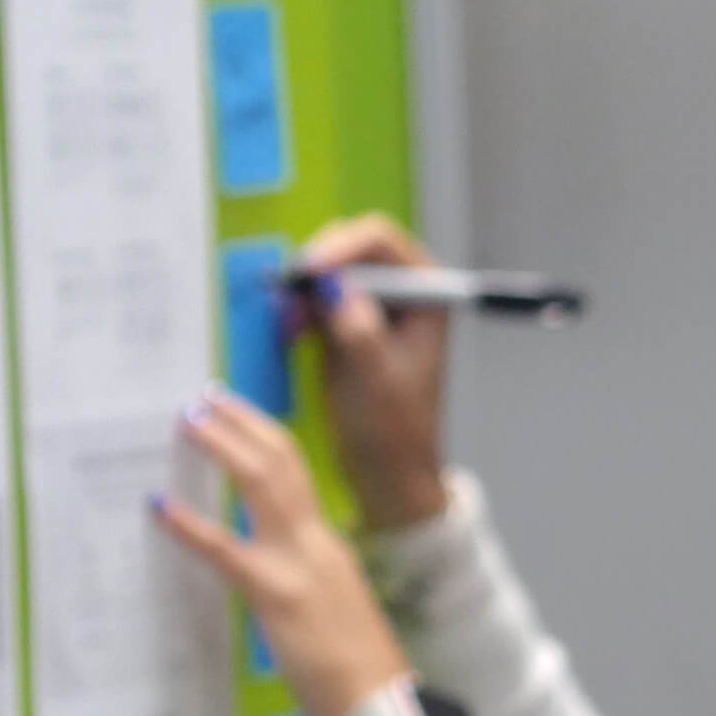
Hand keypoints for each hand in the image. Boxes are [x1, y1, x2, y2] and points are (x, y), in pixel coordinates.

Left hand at [153, 389, 412, 715]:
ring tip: (190, 422)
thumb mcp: (336, 612)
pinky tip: (161, 509)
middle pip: (283, 461)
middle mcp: (317, 542)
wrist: (383, 706)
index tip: (237, 417)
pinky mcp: (277, 595)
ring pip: (262, 483)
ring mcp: (299, 564)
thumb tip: (280, 580)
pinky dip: (191, 526)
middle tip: (205, 399)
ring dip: (224, 446)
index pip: (299, 476)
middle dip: (243, 424)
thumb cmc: (360, 673)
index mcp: (330, 546)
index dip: (265, 440)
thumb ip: (309, 586)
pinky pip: (226, 551)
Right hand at [298, 214, 451, 530]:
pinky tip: (287, 331)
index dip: (341, 247)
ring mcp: (371, 306)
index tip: (309, 271)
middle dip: (316, 266)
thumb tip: (334, 287)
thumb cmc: (395, 433)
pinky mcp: (344, 324)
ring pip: (326, 271)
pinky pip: (313, 299)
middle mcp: (401, 291)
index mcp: (427, 294)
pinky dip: (296, 308)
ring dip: (301, 288)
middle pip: (350, 248)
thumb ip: (359, 330)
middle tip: (287, 293)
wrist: (386, 473)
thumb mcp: (377, 382)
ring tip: (287, 322)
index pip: (381, 242)